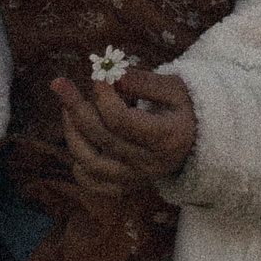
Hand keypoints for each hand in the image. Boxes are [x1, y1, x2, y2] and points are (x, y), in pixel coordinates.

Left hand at [54, 70, 197, 193]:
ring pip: (90, 163)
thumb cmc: (185, 108)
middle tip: (61, 84)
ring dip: (72, 134)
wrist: (199, 140)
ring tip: (67, 109)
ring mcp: (136, 178)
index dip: (102, 95)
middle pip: (102, 137)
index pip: (121, 120)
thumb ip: (143, 82)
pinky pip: (92, 183)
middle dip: (76, 107)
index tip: (98, 74)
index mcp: (168, 137)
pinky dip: (79, 166)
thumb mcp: (174, 87)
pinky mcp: (126, 186)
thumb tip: (109, 76)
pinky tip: (82, 142)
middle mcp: (151, 163)